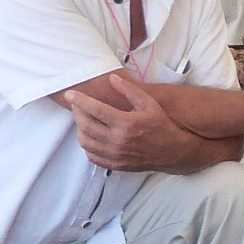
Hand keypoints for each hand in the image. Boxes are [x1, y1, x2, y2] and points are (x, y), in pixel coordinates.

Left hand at [65, 71, 206, 171]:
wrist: (173, 152)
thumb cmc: (161, 125)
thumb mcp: (149, 104)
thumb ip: (129, 90)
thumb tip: (111, 78)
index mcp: (126, 123)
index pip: (95, 109)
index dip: (79, 100)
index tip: (70, 94)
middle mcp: (118, 140)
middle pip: (86, 125)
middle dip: (76, 113)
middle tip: (76, 105)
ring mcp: (116, 155)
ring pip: (85, 141)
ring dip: (80, 129)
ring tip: (83, 120)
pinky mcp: (115, 164)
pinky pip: (92, 156)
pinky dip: (87, 145)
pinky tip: (91, 136)